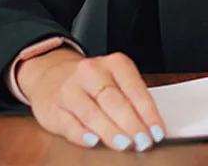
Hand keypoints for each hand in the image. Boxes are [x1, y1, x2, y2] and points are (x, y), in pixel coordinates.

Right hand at [17, 49, 165, 152]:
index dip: (148, 113)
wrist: (50, 74)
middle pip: (114, 101)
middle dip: (131, 124)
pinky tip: (94, 141)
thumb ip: (131, 99)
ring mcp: (69, 90)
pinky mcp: (52, 109)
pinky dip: (82, 135)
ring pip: (92, 113)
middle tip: (143, 141)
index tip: (157, 131)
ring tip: (125, 144)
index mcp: (114, 63)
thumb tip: (149, 126)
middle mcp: (91, 73)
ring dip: (111, 132)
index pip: (135, 90)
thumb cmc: (92, 82)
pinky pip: (69, 124)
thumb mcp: (116, 79)